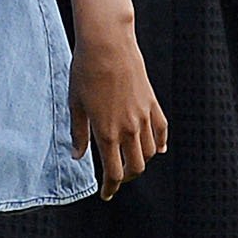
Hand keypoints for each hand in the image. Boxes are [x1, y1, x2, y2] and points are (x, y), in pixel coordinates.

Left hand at [68, 16, 166, 196]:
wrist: (107, 43)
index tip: (105, 194)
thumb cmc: (84, 71)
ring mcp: (144, 115)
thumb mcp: (75, 104)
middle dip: (126, 178)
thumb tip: (78, 156)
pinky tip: (159, 148)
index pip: (113, 173)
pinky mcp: (152, 102)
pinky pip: (162, 129)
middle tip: (116, 178)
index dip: (110, 188)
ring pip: (151, 151)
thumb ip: (79, 133)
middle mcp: (129, 128)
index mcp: (107, 132)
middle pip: (136, 167)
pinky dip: (162, 142)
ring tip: (130, 161)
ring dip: (141, 161)